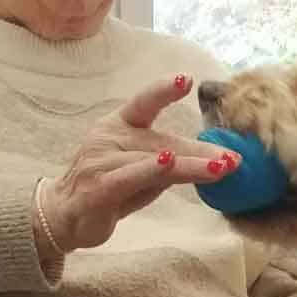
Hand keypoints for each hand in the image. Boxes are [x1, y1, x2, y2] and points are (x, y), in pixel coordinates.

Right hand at [36, 74, 234, 255]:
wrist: (63, 217)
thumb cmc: (107, 189)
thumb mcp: (142, 172)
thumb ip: (169, 162)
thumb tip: (212, 158)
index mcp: (118, 125)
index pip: (143, 103)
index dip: (163, 90)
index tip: (187, 79)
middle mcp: (109, 138)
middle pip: (161, 140)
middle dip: (200, 150)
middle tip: (233, 156)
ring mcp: (102, 162)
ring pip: (152, 160)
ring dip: (190, 165)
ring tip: (220, 167)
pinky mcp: (98, 188)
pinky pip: (129, 176)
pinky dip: (151, 169)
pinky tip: (170, 163)